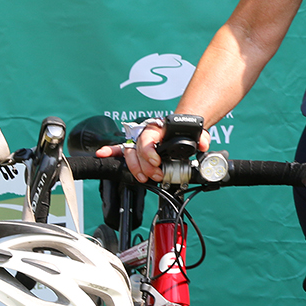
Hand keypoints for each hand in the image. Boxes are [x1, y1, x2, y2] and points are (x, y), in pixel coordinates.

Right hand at [94, 121, 212, 182]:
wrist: (182, 127)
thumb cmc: (185, 129)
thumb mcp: (196, 132)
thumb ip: (201, 137)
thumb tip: (203, 144)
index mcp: (158, 129)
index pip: (147, 139)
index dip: (149, 152)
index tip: (156, 163)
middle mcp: (146, 135)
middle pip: (137, 150)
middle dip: (145, 166)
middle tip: (157, 175)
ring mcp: (140, 142)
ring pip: (129, 153)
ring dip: (134, 168)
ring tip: (143, 177)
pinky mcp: (138, 149)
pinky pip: (121, 150)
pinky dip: (111, 151)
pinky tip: (102, 154)